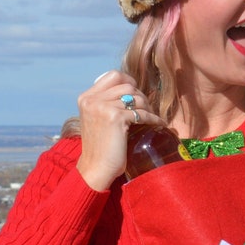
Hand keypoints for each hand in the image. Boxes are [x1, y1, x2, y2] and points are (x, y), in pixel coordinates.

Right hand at [75, 70, 162, 190]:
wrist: (95, 169)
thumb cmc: (99, 148)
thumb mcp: (96, 119)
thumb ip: (106, 103)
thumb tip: (131, 90)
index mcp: (86, 98)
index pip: (113, 75)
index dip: (129, 81)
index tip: (136, 94)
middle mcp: (92, 100)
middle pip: (127, 85)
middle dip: (141, 96)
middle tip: (146, 109)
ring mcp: (103, 107)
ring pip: (136, 97)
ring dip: (147, 107)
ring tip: (150, 117)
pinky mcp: (116, 118)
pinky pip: (142, 113)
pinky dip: (153, 119)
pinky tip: (158, 124)